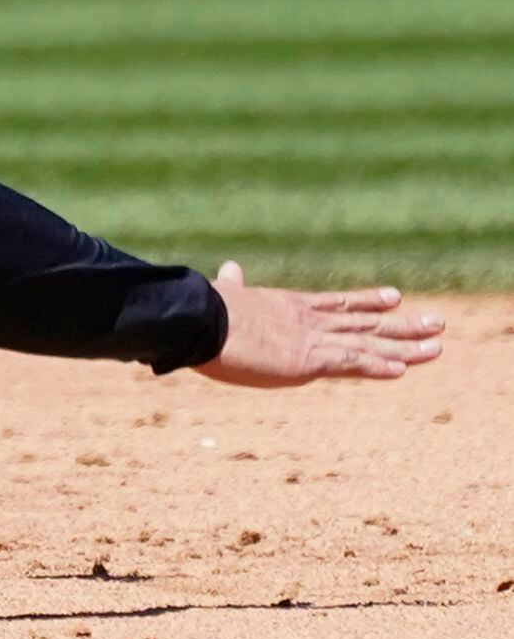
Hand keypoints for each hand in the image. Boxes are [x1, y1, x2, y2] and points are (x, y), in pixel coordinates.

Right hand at [196, 261, 444, 386]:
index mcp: (290, 306)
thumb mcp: (225, 294)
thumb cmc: (207, 309)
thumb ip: (234, 284)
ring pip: (368, 344)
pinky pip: (351, 364)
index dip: (369, 302)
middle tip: (437, 323)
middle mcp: (309, 321)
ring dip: (405, 347)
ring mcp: (312, 339)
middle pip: (366, 323)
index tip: (395, 298)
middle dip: (403, 325)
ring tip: (437, 345)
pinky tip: (401, 371)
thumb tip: (230, 267)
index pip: (339, 304)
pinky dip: (376, 367)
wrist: (200, 320)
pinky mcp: (308, 360)